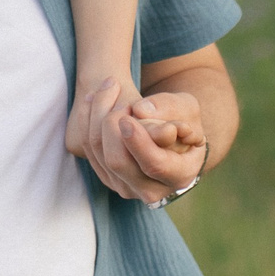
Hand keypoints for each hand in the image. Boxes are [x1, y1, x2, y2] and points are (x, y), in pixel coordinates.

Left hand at [71, 79, 205, 203]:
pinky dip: (87, 120)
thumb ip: (170, 108)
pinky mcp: (107, 178)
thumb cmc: (183, 120)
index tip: (127, 117)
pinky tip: (93, 97)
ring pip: (98, 152)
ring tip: (108, 85)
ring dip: (97, 114)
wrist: (170, 137)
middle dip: (111, 123)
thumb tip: (141, 111)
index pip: (154, 164)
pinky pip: (87, 150)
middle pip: (118, 161)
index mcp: (180, 175)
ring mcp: (126, 187)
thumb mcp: (187, 108)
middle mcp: (151, 190)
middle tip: (119, 92)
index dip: (139, 142)